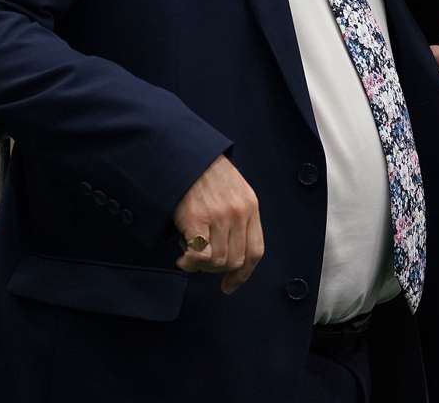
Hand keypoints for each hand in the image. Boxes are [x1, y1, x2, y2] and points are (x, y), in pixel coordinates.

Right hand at [172, 155, 263, 294]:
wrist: (184, 153)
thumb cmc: (206, 172)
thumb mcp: (234, 190)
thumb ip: (238, 217)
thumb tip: (229, 254)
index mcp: (251, 206)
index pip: (255, 251)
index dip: (243, 275)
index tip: (229, 285)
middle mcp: (239, 213)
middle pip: (236, 260)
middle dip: (217, 270)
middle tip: (202, 264)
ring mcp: (219, 216)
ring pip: (217, 261)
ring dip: (202, 267)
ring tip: (190, 257)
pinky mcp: (197, 218)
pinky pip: (200, 255)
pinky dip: (190, 263)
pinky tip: (183, 257)